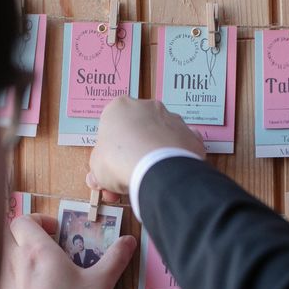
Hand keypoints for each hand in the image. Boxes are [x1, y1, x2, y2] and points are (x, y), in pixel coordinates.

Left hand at [0, 214, 135, 288]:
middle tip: (50, 250)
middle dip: (28, 238)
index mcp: (37, 251)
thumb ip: (115, 259)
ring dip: (23, 261)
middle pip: (10, 237)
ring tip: (46, 276)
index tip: (56, 232)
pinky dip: (16, 286)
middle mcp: (16, 263)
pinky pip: (3, 286)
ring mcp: (4, 285)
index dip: (39, 220)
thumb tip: (128, 241)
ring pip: (6, 261)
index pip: (23, 220)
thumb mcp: (101, 284)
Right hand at [87, 97, 203, 195]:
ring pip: (158, 140)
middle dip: (129, 158)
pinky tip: (167, 175)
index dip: (108, 155)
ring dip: (152, 158)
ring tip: (147, 182)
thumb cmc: (117, 161)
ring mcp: (172, 119)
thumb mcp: (96, 168)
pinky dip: (174, 160)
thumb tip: (97, 180)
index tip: (109, 172)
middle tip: (125, 181)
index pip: (110, 130)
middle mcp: (147, 106)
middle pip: (136, 133)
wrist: (156, 168)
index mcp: (119, 107)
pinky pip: (180, 148)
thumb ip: (97, 171)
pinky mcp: (191, 135)